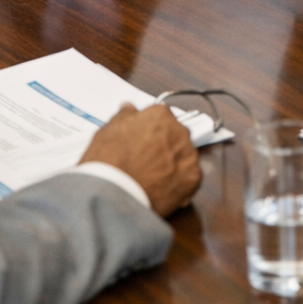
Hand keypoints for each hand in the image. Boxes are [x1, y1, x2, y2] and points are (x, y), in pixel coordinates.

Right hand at [80, 103, 201, 215]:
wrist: (113, 195)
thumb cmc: (108, 161)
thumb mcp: (108, 130)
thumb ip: (124, 116)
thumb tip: (129, 108)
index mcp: (160, 115)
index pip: (161, 117)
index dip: (151, 131)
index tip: (144, 141)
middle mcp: (179, 131)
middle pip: (176, 135)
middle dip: (165, 146)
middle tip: (147, 161)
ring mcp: (189, 155)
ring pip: (184, 156)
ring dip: (174, 164)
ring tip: (154, 178)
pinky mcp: (194, 179)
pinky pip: (190, 178)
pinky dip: (180, 183)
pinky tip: (163, 189)